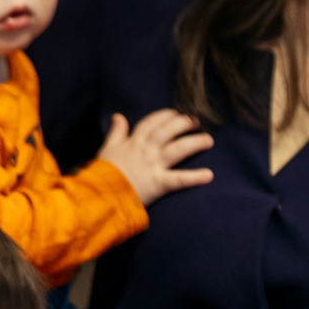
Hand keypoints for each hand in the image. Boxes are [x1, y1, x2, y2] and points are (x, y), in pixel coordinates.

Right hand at [98, 109, 213, 205]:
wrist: (100, 195)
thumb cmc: (102, 174)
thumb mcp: (106, 149)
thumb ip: (116, 132)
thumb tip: (118, 116)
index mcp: (133, 142)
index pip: (151, 123)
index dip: (165, 116)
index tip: (176, 113)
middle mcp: (146, 150)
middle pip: (168, 131)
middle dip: (183, 124)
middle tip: (196, 122)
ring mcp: (153, 166)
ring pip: (178, 149)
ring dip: (195, 143)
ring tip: (209, 140)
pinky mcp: (158, 183)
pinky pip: (179, 179)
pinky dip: (195, 177)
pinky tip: (209, 175)